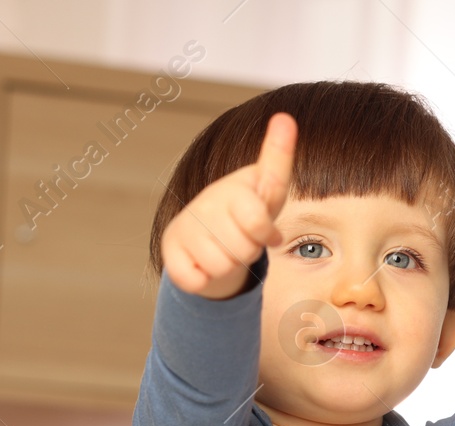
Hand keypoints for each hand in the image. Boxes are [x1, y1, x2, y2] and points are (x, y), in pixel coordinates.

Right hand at [160, 112, 297, 298]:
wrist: (209, 236)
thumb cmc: (246, 212)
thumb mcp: (269, 188)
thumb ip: (277, 157)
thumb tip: (284, 117)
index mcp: (231, 188)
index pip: (256, 222)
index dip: (264, 233)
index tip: (263, 228)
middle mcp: (203, 203)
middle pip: (242, 250)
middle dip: (248, 252)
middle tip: (241, 239)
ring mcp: (184, 226)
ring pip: (220, 267)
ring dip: (228, 266)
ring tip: (225, 249)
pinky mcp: (169, 251)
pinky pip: (194, 280)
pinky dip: (203, 279)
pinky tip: (202, 262)